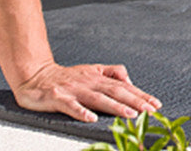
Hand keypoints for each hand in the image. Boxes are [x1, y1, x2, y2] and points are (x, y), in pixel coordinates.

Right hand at [13, 61, 161, 122]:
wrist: (34, 75)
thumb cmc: (65, 78)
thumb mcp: (91, 71)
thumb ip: (111, 73)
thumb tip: (129, 79)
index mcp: (97, 77)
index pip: (123, 86)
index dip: (140, 95)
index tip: (156, 104)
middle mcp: (88, 82)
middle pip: (115, 91)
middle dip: (134, 101)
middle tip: (151, 111)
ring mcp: (73, 90)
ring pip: (97, 98)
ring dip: (115, 107)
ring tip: (130, 115)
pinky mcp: (57, 97)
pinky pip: (70, 106)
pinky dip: (81, 112)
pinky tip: (91, 118)